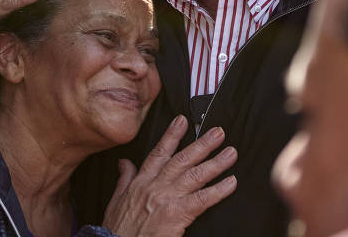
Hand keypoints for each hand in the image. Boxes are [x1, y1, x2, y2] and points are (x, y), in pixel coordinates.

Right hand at [103, 115, 236, 236]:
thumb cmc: (118, 227)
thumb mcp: (116, 199)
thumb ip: (125, 178)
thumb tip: (124, 162)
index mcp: (142, 181)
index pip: (159, 152)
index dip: (172, 135)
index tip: (183, 121)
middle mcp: (156, 186)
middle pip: (182, 159)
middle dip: (202, 144)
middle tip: (218, 133)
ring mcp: (167, 199)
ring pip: (195, 175)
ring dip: (215, 163)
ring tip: (231, 153)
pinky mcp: (177, 214)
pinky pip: (202, 200)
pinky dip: (218, 190)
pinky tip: (231, 183)